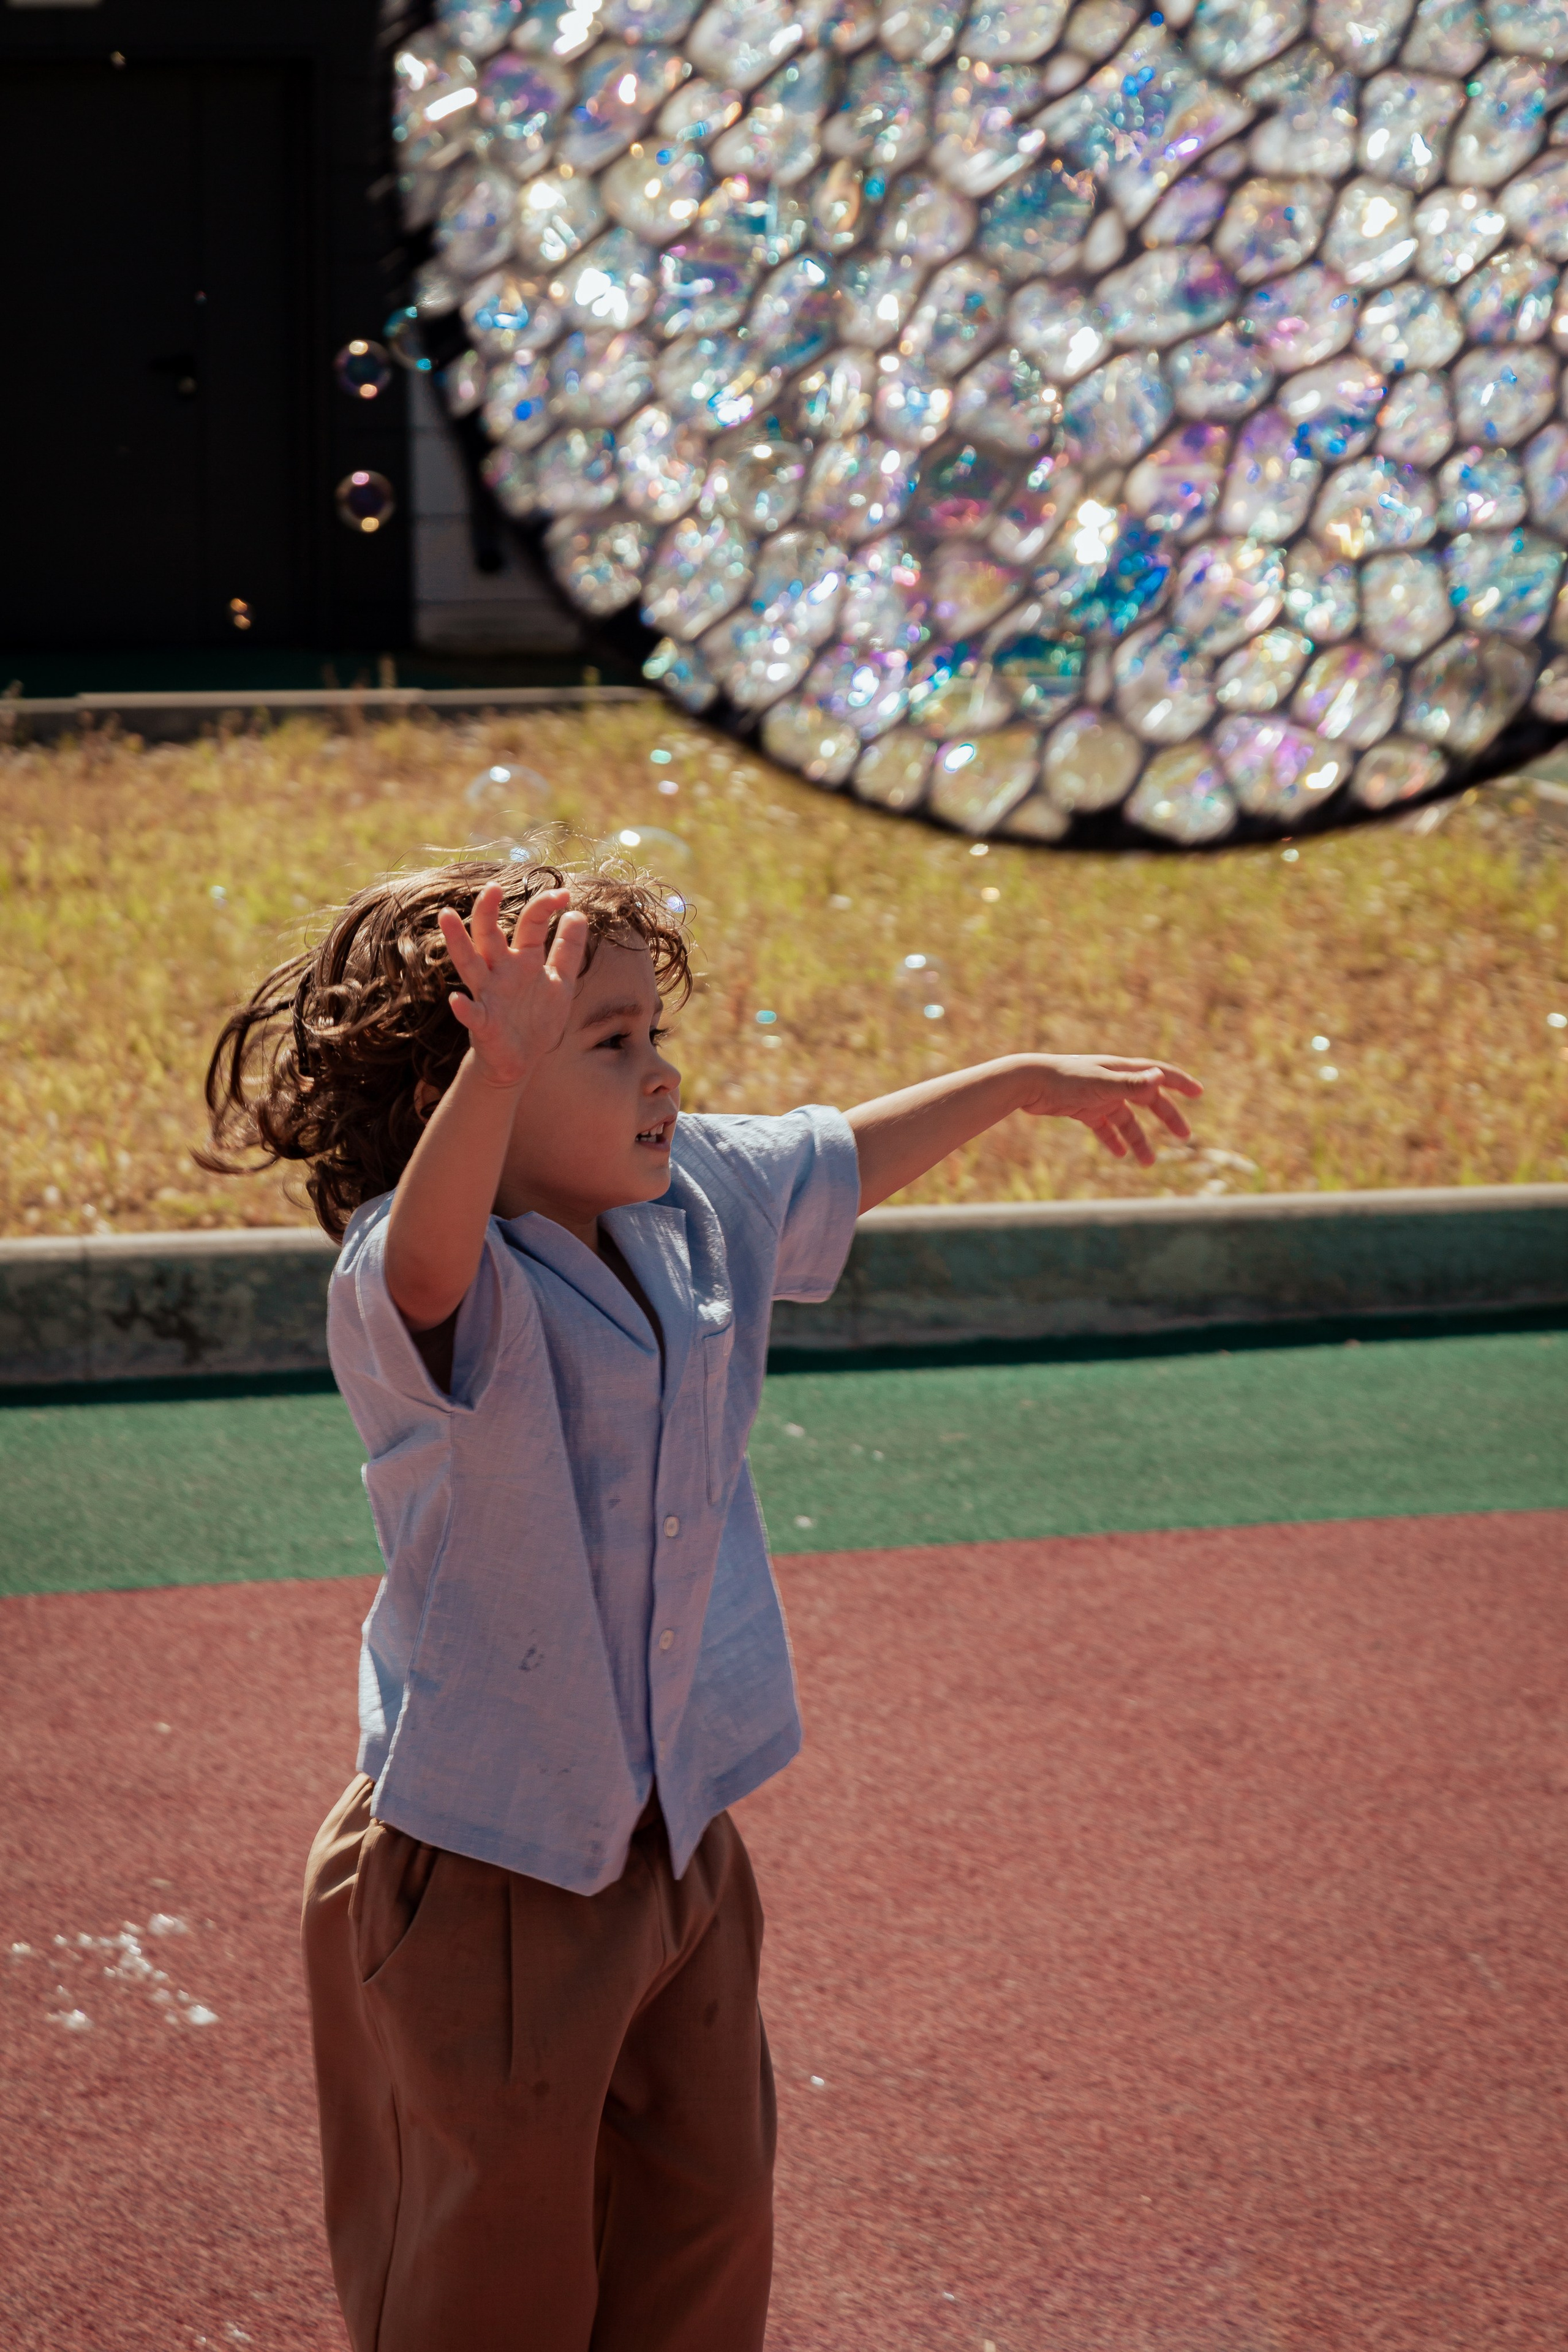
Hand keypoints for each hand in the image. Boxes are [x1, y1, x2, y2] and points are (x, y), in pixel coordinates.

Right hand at [437, 883, 587, 1088]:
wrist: (522, 1061)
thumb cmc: (537, 1017)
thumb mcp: (560, 982)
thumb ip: (567, 950)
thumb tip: (577, 913)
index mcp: (523, 959)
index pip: (529, 924)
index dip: (544, 906)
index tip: (565, 893)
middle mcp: (501, 972)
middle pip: (489, 935)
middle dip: (488, 911)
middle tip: (492, 887)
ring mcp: (489, 996)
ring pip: (469, 964)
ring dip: (457, 942)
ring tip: (446, 916)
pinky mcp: (483, 1025)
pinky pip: (471, 1014)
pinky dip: (463, 1008)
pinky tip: (456, 999)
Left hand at [1016, 1054, 1202, 1167]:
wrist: (1029, 1083)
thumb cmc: (1065, 1079)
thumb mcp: (1101, 1084)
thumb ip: (1130, 1084)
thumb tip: (1160, 1079)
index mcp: (1122, 1070)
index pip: (1158, 1074)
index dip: (1179, 1082)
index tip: (1198, 1092)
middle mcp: (1113, 1082)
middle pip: (1148, 1101)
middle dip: (1167, 1117)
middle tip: (1184, 1136)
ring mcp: (1099, 1096)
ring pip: (1126, 1120)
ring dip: (1139, 1140)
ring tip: (1148, 1162)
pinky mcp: (1084, 1109)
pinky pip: (1104, 1127)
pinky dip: (1114, 1140)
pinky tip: (1120, 1155)